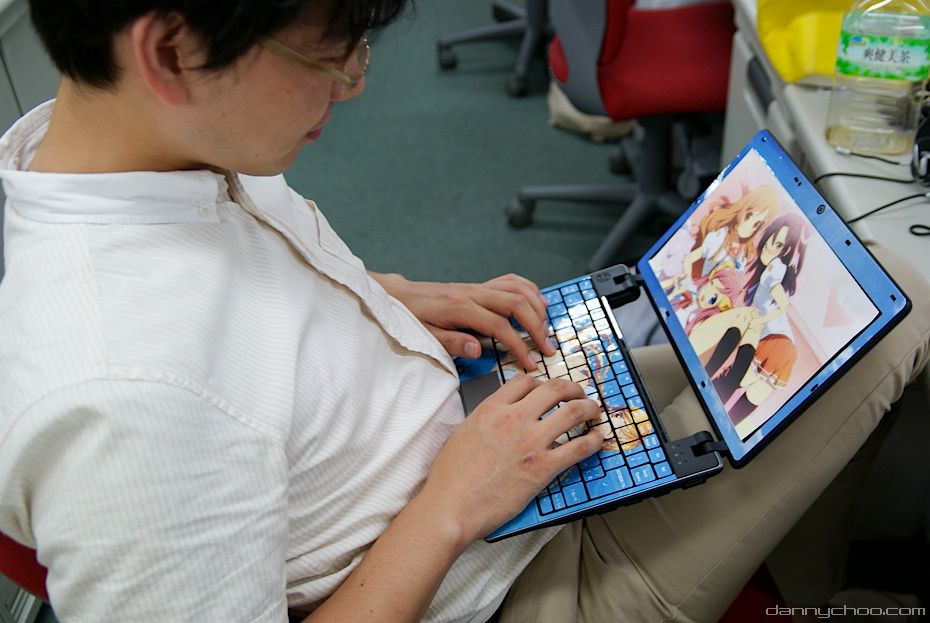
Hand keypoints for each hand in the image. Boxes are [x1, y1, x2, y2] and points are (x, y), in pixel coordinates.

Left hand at [370, 272, 555, 369]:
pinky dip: (528, 290)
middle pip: (516, 303)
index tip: (530, 363)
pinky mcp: (478, 285)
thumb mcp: (424, 336)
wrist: (398, 295)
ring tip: (546, 328)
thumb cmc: (410, 318)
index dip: (518, 345)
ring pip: (517, 288)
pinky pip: (510, 281)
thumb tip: (478, 350)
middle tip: (547, 348)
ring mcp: (477, 286)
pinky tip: (537, 303)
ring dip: (536, 307)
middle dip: (536, 327)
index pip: (499, 326)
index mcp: (460, 308)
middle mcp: (472, 293)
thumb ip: (451, 342)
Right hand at [418, 375, 603, 541]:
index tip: (548, 391)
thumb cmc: (450, 477)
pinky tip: (598, 439)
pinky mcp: (543, 468)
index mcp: (491, 409)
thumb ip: (485, 419)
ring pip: (572, 412)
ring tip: (594, 411)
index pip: (525, 381)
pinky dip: (594, 440)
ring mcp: (531, 442)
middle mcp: (514, 419)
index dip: (541, 383)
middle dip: (572, 388)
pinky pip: (579, 447)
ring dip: (589, 408)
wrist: (451, 506)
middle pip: (554, 388)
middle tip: (579, 395)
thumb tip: (498, 418)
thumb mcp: (462, 433)